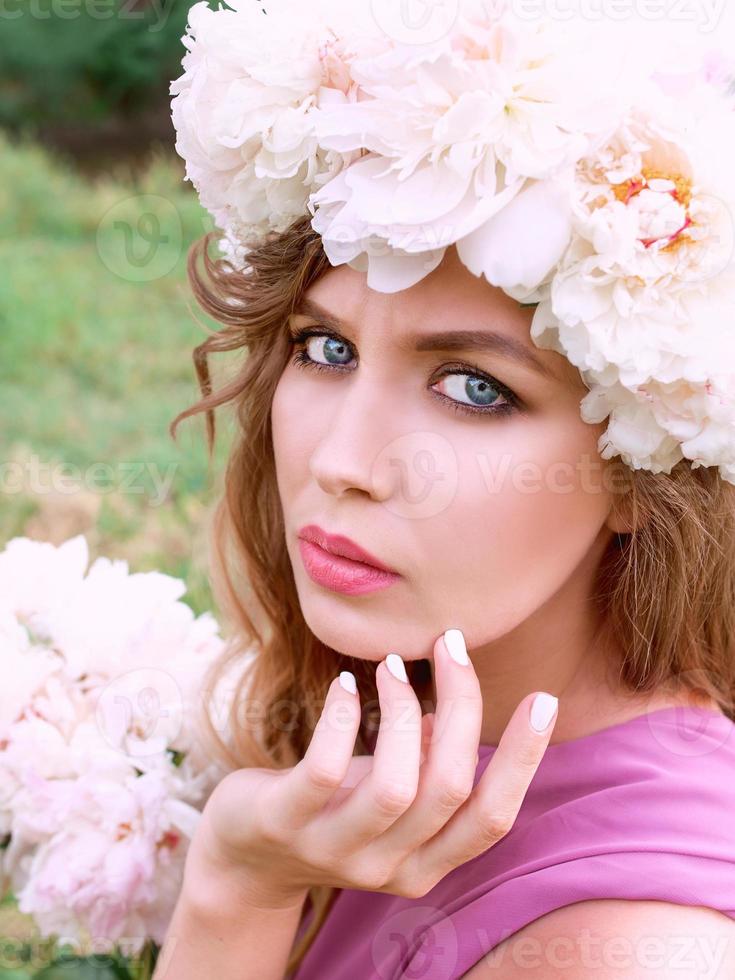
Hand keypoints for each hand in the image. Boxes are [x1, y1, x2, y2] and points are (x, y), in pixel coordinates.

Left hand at [185, 630, 557, 909]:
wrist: (245, 856)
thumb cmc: (333, 808)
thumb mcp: (389, 792)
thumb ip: (430, 765)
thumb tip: (455, 711)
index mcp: (427, 862)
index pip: (492, 818)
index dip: (523, 759)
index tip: (544, 699)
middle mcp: (389, 868)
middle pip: (450, 789)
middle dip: (462, 706)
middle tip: (452, 644)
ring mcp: (335, 850)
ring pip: (398, 786)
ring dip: (404, 709)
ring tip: (392, 663)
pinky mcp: (285, 824)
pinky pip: (327, 768)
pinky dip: (345, 717)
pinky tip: (348, 685)